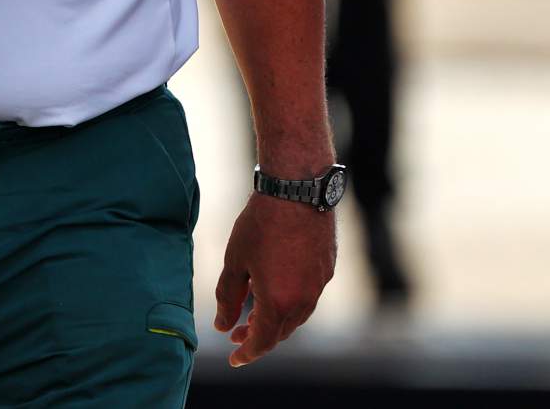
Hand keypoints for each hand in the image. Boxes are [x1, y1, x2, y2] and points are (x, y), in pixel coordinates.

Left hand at [212, 194, 336, 366]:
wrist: (297, 190)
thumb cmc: (260, 224)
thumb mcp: (235, 261)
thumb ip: (227, 298)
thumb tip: (223, 326)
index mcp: (278, 302)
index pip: (262, 341)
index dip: (247, 354)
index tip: (234, 359)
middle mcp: (304, 300)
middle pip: (280, 332)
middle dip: (258, 337)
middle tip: (237, 335)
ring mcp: (319, 285)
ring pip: (296, 316)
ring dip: (274, 320)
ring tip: (254, 315)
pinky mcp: (326, 269)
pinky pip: (306, 297)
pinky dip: (288, 302)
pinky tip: (273, 289)